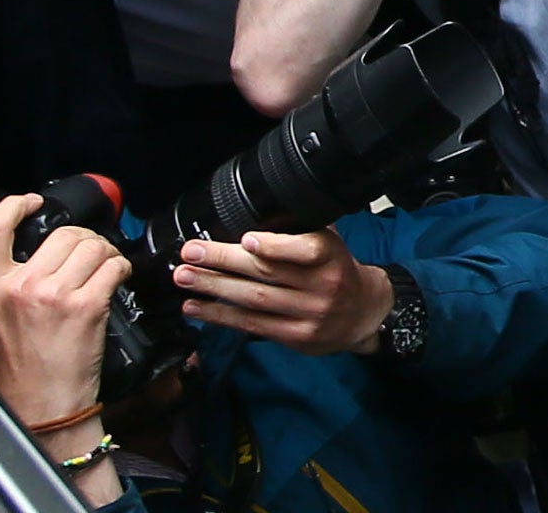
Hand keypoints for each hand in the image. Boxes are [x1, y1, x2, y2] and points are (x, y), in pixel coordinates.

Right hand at [0, 192, 129, 429]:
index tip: (33, 202)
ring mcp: (54, 295)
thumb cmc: (19, 374)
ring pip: (92, 246)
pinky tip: (118, 279)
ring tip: (106, 268)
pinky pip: (113, 267)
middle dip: (84, 240)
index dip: (15, 205)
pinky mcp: (87, 306)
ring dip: (107, 253)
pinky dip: (121, 268)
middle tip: (92, 255)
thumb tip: (8, 269)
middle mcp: (20, 286)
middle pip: (63, 234)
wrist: (45, 410)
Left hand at [173, 228, 394, 356]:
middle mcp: (322, 286)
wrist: (362, 313)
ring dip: (214, 288)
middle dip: (224, 261)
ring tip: (184, 276)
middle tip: (192, 252)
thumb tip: (256, 210)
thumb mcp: (331, 242)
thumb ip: (301, 229)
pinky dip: (220, 315)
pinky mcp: (294, 337)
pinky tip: (196, 306)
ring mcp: (308, 314)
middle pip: (268, 273)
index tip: (245, 239)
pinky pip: (252, 325)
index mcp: (332, 255)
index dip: (276, 246)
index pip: (308, 250)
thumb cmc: (337, 269)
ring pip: (255, 300)